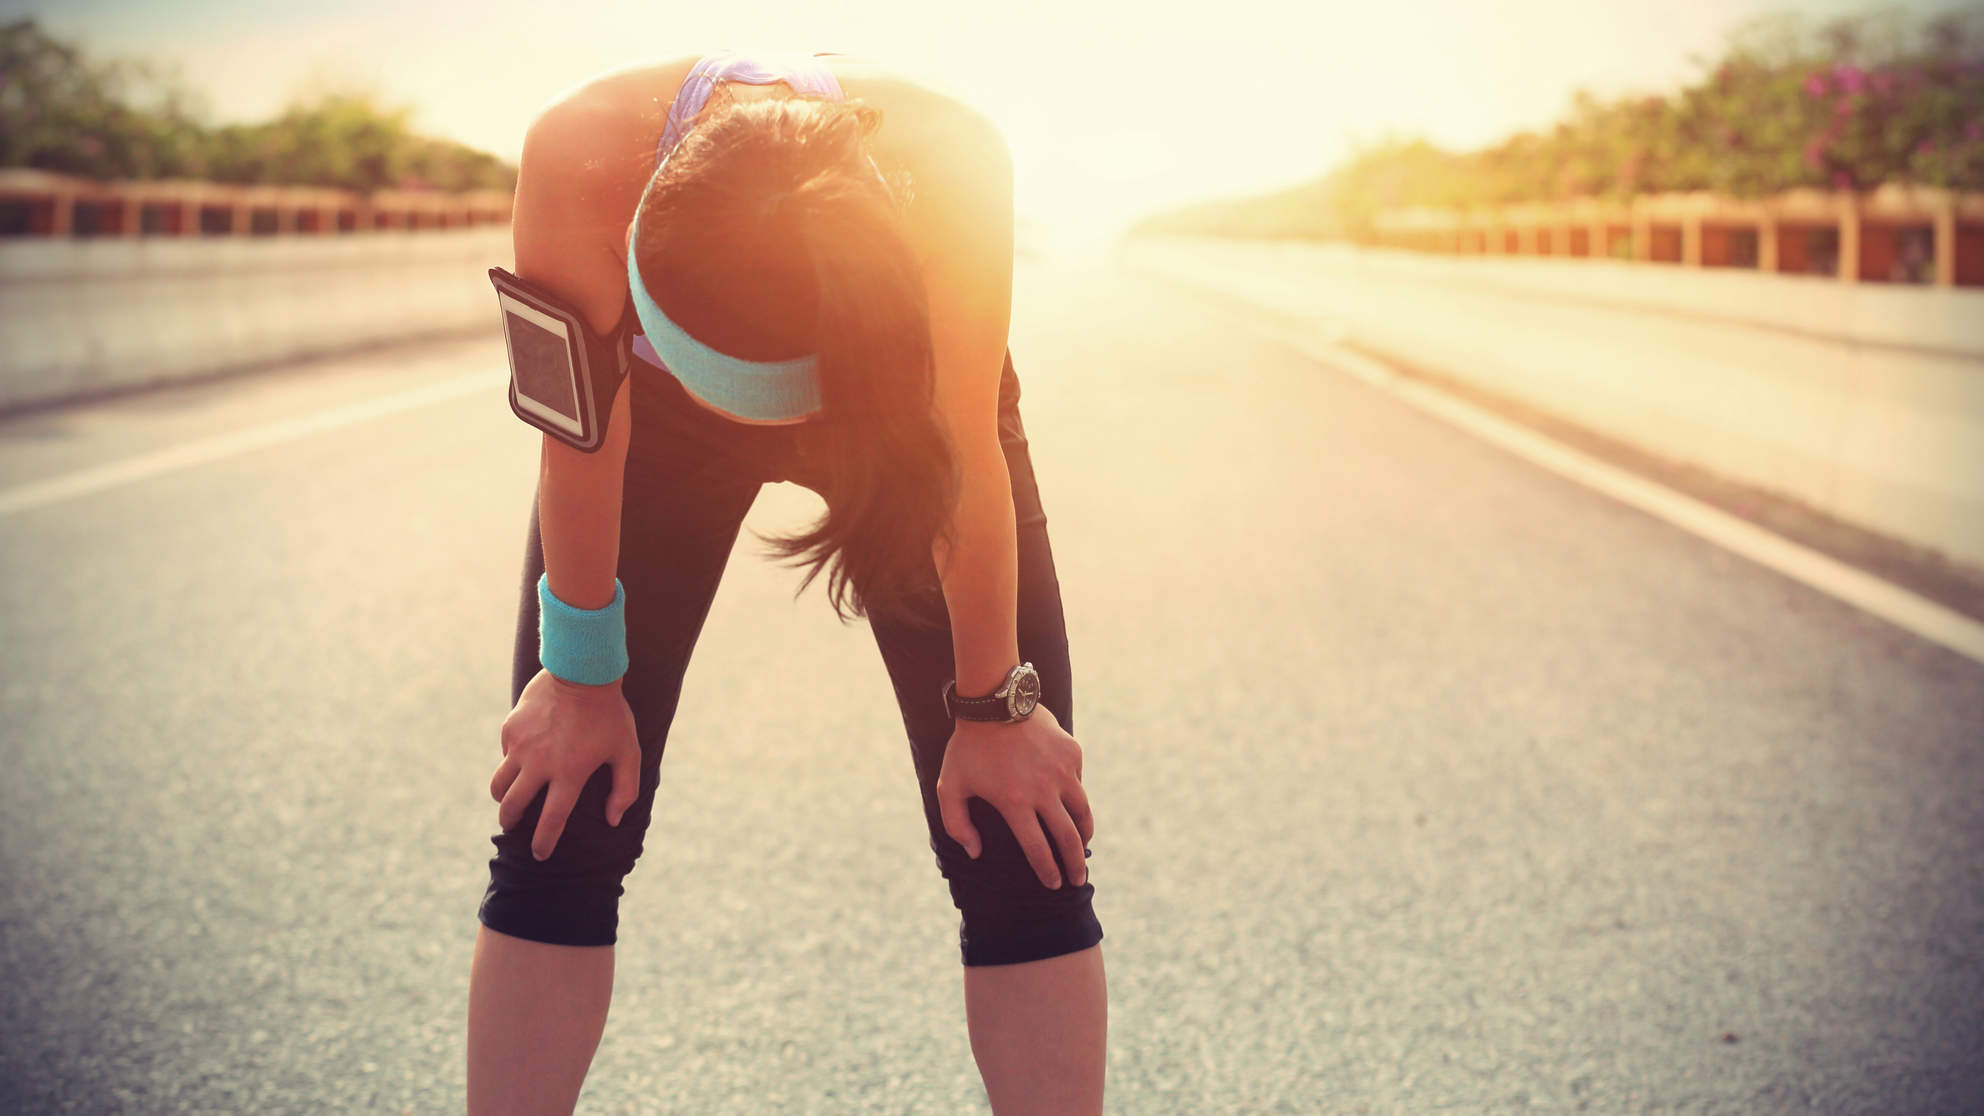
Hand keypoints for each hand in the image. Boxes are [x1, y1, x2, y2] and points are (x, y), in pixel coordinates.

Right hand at [489, 668, 640, 861]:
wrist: (581, 671)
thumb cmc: (610, 714)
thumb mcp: (627, 751)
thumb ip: (625, 789)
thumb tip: (613, 820)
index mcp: (568, 774)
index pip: (551, 820)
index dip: (543, 841)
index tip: (539, 855)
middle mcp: (539, 764)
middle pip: (513, 807)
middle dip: (511, 822)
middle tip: (512, 826)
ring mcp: (521, 747)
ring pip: (499, 784)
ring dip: (502, 797)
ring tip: (508, 800)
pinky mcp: (511, 729)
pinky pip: (506, 755)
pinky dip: (511, 762)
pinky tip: (522, 759)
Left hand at [934, 702, 1093, 888]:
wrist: (993, 700)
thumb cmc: (968, 747)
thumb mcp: (950, 786)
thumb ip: (957, 824)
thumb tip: (974, 853)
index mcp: (1015, 802)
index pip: (1038, 849)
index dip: (1047, 871)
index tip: (1053, 884)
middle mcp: (1043, 790)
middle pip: (1067, 838)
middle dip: (1075, 865)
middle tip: (1078, 879)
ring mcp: (1062, 770)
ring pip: (1082, 812)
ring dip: (1084, 835)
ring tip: (1083, 847)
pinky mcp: (1071, 752)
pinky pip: (1078, 782)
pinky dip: (1076, 797)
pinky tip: (1070, 805)